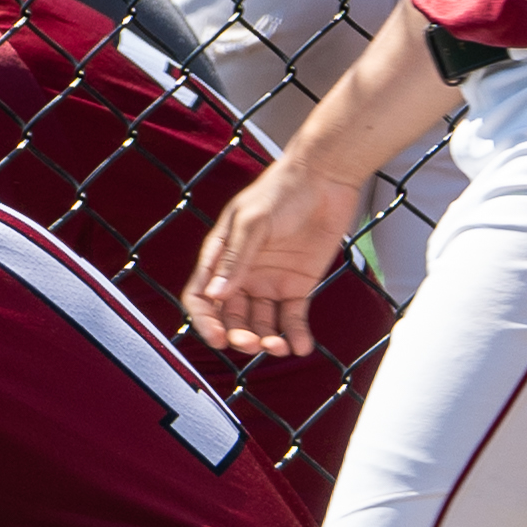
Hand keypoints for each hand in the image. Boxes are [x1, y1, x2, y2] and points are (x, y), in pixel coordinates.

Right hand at [184, 154, 366, 357]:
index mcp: (220, 256)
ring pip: (261, 322)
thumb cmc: (280, 191)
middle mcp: (241, 274)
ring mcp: (269, 281)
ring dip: (267, 339)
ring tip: (282, 348)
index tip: (217, 338)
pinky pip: (292, 318)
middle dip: (238, 334)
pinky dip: (296, 335)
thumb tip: (216, 295)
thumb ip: (235, 258)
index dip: (205, 320)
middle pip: (230, 316)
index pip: (202, 296)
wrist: (325, 178)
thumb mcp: (253, 221)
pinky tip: (301, 347)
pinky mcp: (298, 285)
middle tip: (253, 343)